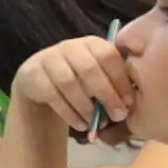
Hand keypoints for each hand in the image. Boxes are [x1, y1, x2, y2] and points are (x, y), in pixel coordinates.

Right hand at [14, 36, 133, 139]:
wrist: (40, 80)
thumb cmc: (81, 80)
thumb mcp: (99, 75)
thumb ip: (115, 81)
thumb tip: (135, 100)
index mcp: (92, 43)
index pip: (108, 55)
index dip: (120, 79)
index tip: (130, 102)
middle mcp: (69, 46)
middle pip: (89, 68)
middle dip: (106, 94)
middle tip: (118, 115)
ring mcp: (48, 59)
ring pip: (68, 82)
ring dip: (86, 106)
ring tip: (97, 123)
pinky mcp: (32, 75)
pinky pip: (52, 95)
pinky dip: (69, 113)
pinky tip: (81, 125)